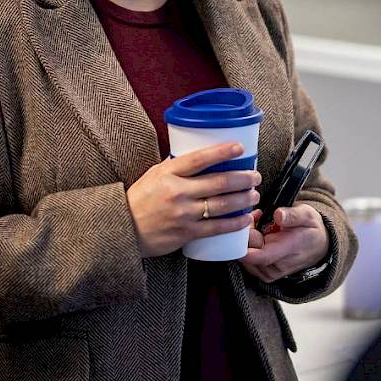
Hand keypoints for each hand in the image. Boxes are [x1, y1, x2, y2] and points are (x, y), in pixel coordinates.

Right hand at [125, 142, 260, 257]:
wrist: (125, 228)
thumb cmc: (140, 199)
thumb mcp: (154, 175)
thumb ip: (176, 167)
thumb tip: (200, 156)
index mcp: (168, 173)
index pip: (199, 159)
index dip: (222, 152)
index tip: (239, 147)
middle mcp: (177, 191)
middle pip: (218, 182)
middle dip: (242, 178)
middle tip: (255, 176)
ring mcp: (183, 213)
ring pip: (222, 205)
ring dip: (243, 199)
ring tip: (254, 194)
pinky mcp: (187, 233)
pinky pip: (217, 228)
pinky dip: (235, 223)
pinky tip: (246, 218)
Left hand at [240, 204, 328, 282]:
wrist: (318, 246)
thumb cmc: (310, 229)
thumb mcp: (307, 215)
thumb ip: (292, 215)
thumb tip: (278, 214)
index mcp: (288, 250)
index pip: (259, 256)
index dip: (244, 243)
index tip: (245, 224)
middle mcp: (277, 266)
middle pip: (247, 252)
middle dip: (246, 232)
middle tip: (257, 217)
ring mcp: (269, 272)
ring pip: (244, 255)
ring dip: (247, 238)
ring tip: (260, 224)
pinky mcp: (264, 274)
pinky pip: (247, 259)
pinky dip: (249, 245)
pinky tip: (259, 234)